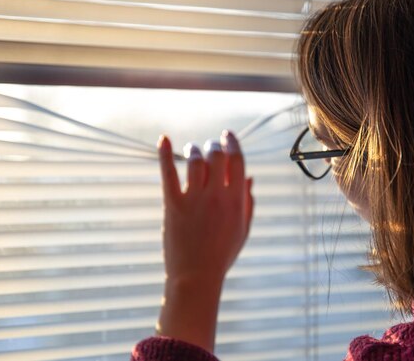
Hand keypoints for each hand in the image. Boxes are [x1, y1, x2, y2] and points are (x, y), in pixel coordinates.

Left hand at [157, 129, 253, 284]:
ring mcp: (193, 200)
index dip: (233, 143)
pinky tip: (163, 139)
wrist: (196, 277)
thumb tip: (250, 177)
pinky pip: (168, 173)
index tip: (227, 136)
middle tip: (211, 147)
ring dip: (195, 150)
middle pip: (216, 156)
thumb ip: (247, 202)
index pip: (237, 161)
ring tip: (193, 150)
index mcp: (235, 201)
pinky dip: (164, 154)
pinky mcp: (173, 205)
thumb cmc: (222, 255)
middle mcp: (216, 196)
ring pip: (195, 161)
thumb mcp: (242, 229)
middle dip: (214, 146)